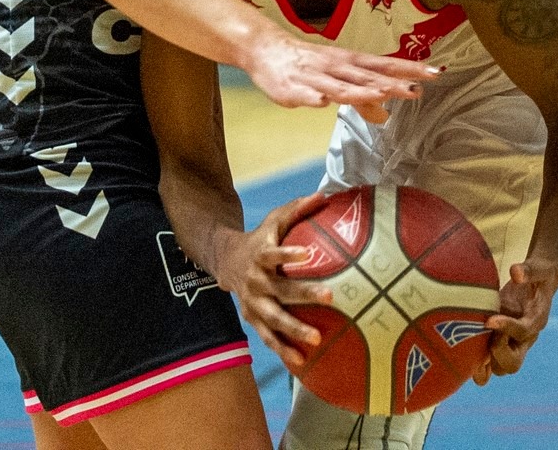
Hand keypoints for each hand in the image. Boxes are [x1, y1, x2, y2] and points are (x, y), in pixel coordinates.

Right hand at [219, 194, 332, 368]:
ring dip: (294, 330)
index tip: (308, 254)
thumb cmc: (260, 238)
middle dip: (304, 294)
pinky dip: (283, 350)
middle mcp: (255, 281)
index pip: (273, 254)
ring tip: (318, 339)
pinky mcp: (252, 319)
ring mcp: (252, 303)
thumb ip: (297, 209)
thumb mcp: (274, 220)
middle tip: (331, 297)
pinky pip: (268, 337)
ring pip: (273, 319)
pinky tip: (302, 361)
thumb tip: (324, 196)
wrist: (225, 260)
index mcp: (260, 255)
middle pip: (280, 290)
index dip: (288, 254)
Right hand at [240, 28, 434, 108]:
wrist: (267, 50)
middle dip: (393, 82)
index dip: (409, 70)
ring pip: (339, 85)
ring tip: (381, 93)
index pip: (385, 66)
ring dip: (360, 89)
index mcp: (350, 63)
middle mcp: (336, 67)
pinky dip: (313, 96)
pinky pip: (304, 93)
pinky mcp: (292, 88)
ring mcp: (314, 77)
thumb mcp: (338, 80)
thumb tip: (385, 115)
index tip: (435, 73)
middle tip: (419, 88)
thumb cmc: (307, 65)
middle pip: (368, 75)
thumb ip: (362, 99)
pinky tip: (321, 101)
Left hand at [472, 260, 557, 384]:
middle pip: (513, 363)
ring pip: (499, 368)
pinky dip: (477, 367)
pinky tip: (461, 357)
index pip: (524, 331)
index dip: (506, 328)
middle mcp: (525, 339)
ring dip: (484, 360)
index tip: (489, 320)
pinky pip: (489, 367)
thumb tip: (515, 272)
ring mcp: (513, 345)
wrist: (541, 283)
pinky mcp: (501, 344)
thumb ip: (529, 270)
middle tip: (481, 332)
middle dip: (495, 351)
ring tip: (468, 343)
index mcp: (536, 320)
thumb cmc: (539, 275)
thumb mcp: (539, 268)